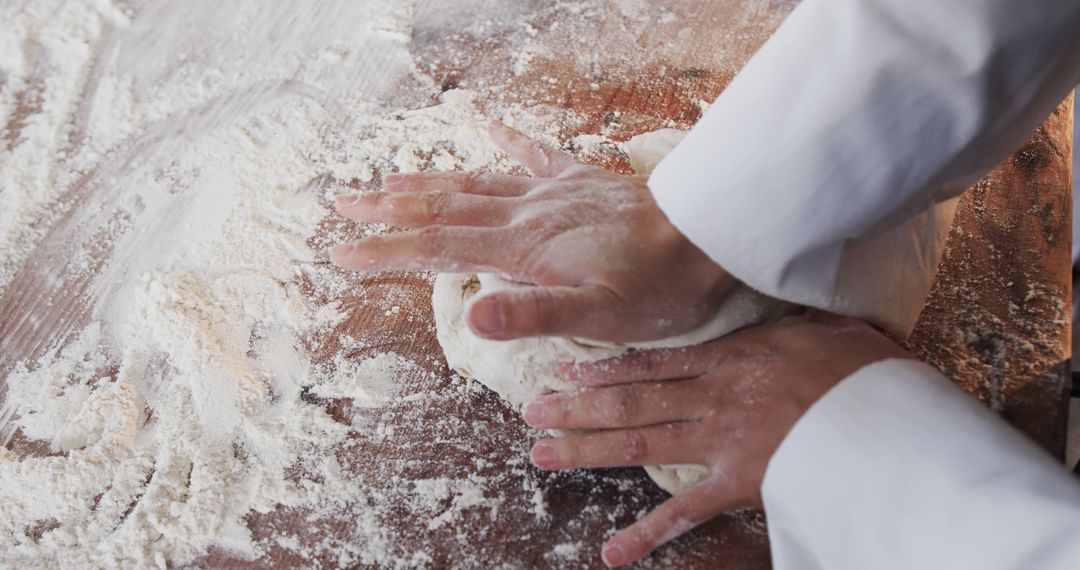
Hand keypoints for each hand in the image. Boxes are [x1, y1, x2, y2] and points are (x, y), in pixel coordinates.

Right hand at [330, 121, 732, 342]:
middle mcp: (528, 213)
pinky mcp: (581, 182)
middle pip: (443, 207)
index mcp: (524, 247)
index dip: (388, 251)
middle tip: (340, 203)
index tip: (342, 254)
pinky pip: (536, 155)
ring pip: (475, 181)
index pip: (439, 247)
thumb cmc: (660, 287)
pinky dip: (507, 142)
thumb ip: (535, 315)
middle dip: (387, 209)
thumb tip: (471, 318)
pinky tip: (492, 125)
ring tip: (387, 178)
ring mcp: (553, 193)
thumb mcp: (601, 316)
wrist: (709, 237)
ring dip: (426, 181)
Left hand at [521, 313, 911, 566]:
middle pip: (629, 403)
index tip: (570, 373)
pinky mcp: (739, 485)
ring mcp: (720, 442)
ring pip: (638, 445)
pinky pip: (685, 514)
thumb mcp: (824, 328)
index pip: (653, 363)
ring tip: (542, 453)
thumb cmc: (864, 369)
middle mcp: (711, 397)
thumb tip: (788, 310)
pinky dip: (648, 535)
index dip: (606, 370)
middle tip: (532, 411)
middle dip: (576, 408)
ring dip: (586, 450)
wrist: (889, 416)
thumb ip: (791, 323)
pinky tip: (612, 552)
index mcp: (729, 358)